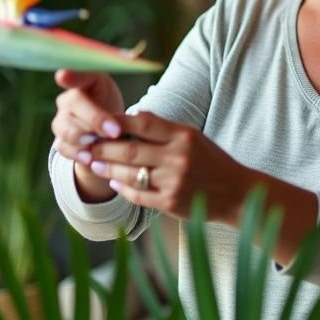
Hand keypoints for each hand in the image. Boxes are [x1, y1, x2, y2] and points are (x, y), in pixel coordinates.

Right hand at [51, 70, 124, 201]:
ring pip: (66, 127)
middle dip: (95, 118)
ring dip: (84, 137)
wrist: (109, 136)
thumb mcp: (123, 103)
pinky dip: (78, 154)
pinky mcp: (61, 140)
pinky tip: (90, 159)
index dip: (71, 74)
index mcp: (86, 82)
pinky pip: (64, 146)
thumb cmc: (116, 112)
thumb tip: (122, 112)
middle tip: (115, 131)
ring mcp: (62, 120)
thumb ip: (122, 104)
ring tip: (99, 145)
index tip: (64, 75)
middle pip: (74, 103)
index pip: (76, 72)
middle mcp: (68, 98)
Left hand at [82, 111, 250, 223]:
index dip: (117, 121)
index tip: (98, 122)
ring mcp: (173, 181)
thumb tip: (131, 116)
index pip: (143, 122)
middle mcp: (178, 157)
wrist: (235, 193)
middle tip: (85, 144)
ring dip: (106, 168)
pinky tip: (113, 181)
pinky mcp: (170, 203)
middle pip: (129, 149)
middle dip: (102, 147)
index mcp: (184, 136)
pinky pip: (137, 195)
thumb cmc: (211, 161)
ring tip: (93, 162)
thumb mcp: (193, 137)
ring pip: (129, 173)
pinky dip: (121, 188)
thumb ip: (164, 128)